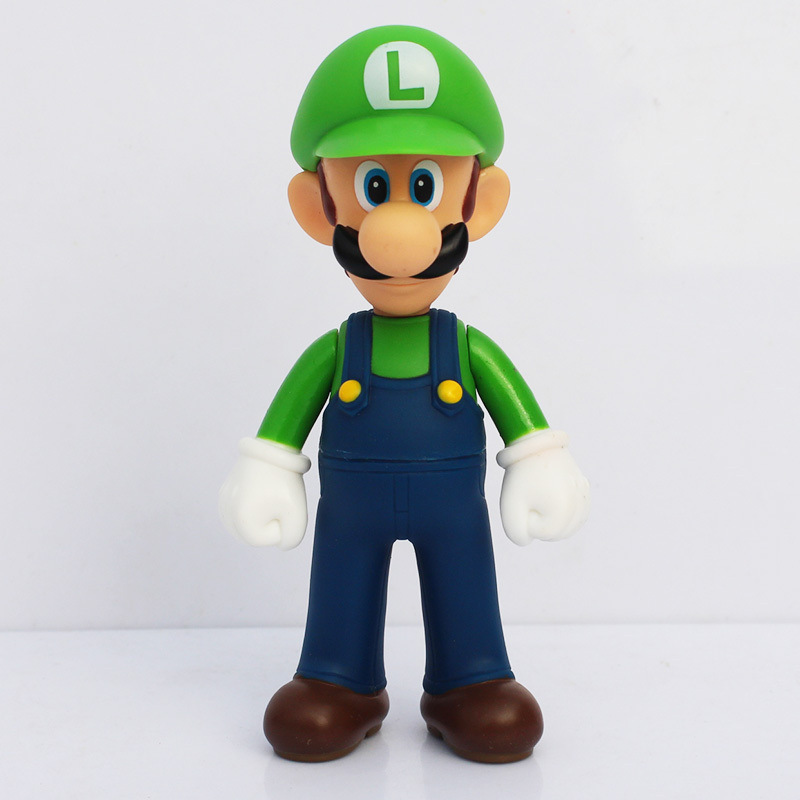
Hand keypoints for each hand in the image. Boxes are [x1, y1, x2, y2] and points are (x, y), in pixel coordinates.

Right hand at [219, 437, 310, 549]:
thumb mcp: (298, 514)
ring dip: (261, 514)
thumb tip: (281, 544)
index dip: (283, 521)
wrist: (272, 448)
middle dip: (271, 519)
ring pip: (248, 524)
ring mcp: (223, 503)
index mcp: (241, 521)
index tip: (283, 500)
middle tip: (277, 496)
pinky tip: (257, 493)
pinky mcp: (223, 494)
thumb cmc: (286, 481)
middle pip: (256, 533)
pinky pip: (240, 513)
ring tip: (267, 493)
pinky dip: (251, 508)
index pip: (270, 538)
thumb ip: (292, 539)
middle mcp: (226, 514)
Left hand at [497, 429, 589, 545]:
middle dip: (542, 522)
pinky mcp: (584, 487)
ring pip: (571, 526)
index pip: (544, 533)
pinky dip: (567, 515)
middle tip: (531, 500)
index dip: (528, 520)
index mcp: (562, 508)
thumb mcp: (510, 507)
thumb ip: (517, 534)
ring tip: (540, 501)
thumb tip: (529, 539)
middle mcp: (578, 502)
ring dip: (554, 521)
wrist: (532, 444)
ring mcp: (583, 494)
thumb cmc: (520, 476)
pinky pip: (579, 513)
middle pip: (560, 533)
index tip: (524, 500)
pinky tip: (554, 507)